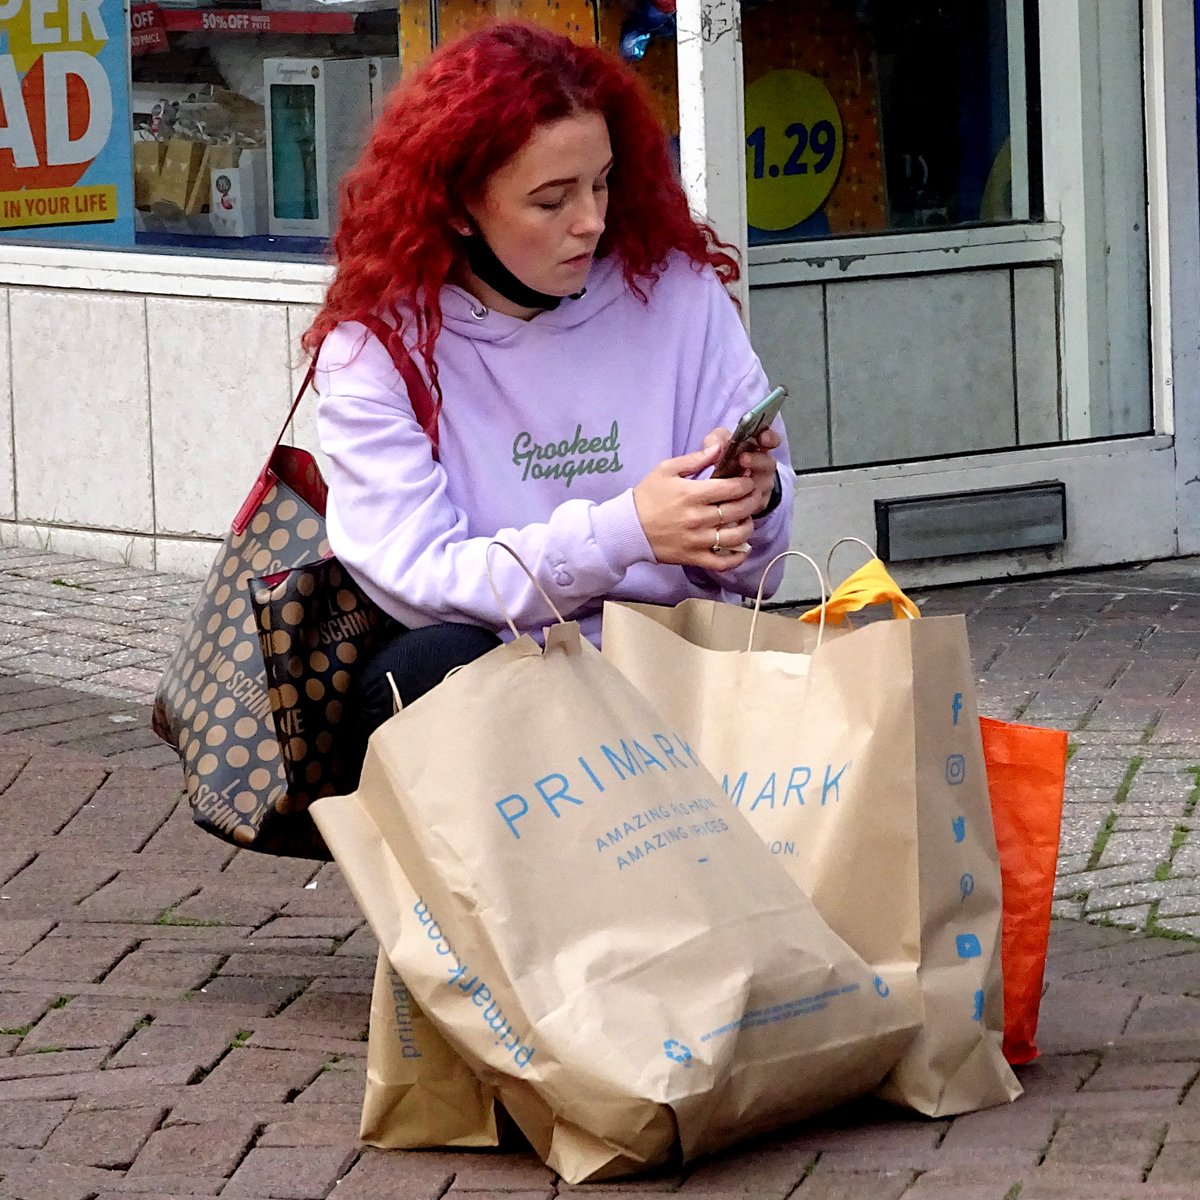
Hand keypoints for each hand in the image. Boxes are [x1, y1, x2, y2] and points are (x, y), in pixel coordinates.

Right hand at [633, 443, 760, 571]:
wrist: (628, 527)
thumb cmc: (647, 497)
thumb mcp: (666, 469)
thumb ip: (695, 458)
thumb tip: (719, 448)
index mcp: (692, 494)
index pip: (732, 488)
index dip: (746, 483)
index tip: (748, 481)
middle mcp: (697, 518)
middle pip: (739, 510)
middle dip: (752, 501)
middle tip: (753, 496)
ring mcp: (697, 540)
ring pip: (736, 536)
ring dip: (748, 526)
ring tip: (746, 518)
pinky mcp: (693, 557)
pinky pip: (722, 563)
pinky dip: (737, 557)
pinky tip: (742, 547)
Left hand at [703, 426, 781, 514]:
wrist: (720, 484)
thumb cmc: (723, 457)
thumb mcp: (718, 442)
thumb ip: (717, 440)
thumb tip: (716, 445)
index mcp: (759, 448)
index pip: (772, 440)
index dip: (770, 438)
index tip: (763, 438)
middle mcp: (764, 467)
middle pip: (768, 464)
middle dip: (757, 460)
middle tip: (743, 459)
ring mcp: (762, 486)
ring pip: (762, 485)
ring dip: (750, 482)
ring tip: (736, 479)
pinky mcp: (756, 505)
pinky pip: (753, 504)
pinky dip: (742, 500)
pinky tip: (732, 498)